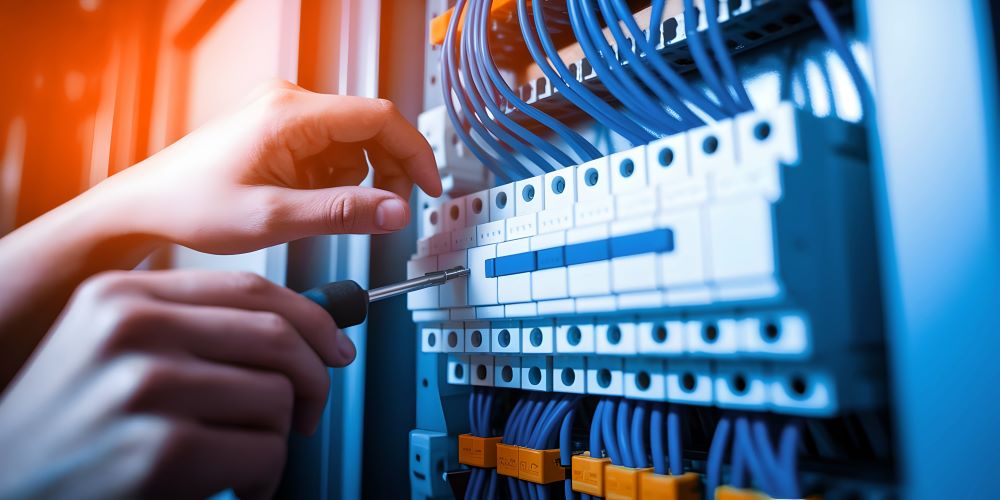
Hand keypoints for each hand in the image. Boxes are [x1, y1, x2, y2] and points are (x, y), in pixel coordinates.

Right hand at [0, 270, 350, 498]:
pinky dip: (265, 478)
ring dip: (279, 439)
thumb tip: (301, 329)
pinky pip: (266, 452)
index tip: (335, 345)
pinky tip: (235, 486)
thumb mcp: (111, 352)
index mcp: (121, 297)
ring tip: (244, 459)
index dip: (310, 318)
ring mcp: (145, 387)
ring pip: (278, 397)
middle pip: (276, 337)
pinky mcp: (161, 451)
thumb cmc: (69, 430)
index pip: (248, 288)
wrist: (7, 491)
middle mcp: (131, 330)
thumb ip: (192, 330)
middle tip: (309, 412)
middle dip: (313, 379)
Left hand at [93, 80, 441, 253]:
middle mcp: (289, 102)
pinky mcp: (279, 128)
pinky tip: (307, 200)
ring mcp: (283, 113)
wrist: (148, 205)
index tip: (429, 188)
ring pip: (352, 142)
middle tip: (381, 214)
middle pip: (370, 128)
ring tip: (321, 210)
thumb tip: (397, 212)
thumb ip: (342, 214)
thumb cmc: (193, 206)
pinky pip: (329, 149)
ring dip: (355, 179)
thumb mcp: (275, 218)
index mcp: (290, 114)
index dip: (414, 153)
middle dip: (385, 172)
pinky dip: (332, 178)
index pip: (379, 117)